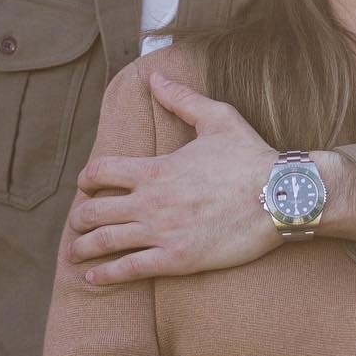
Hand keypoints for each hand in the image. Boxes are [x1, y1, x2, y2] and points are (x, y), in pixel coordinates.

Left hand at [68, 75, 276, 284]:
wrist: (281, 196)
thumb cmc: (251, 156)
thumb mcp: (217, 117)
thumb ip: (182, 99)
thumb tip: (156, 78)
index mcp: (156, 168)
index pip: (101, 171)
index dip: (86, 178)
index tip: (84, 185)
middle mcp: (151, 201)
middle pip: (94, 210)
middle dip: (79, 218)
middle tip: (77, 223)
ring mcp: (162, 232)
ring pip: (105, 241)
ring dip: (82, 247)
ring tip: (74, 253)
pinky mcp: (177, 259)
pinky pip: (130, 268)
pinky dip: (105, 274)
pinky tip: (92, 276)